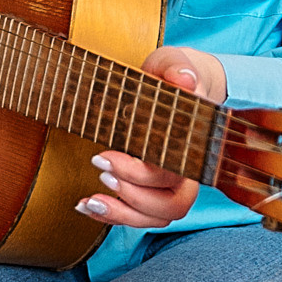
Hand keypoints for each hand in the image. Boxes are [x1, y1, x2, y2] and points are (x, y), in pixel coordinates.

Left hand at [80, 43, 226, 229]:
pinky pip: (142, 217)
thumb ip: (178, 68)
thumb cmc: (172, 75)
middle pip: (172, 205)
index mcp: (196, 144)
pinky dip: (114, 217)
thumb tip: (185, 79)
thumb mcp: (173, 63)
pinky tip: (86, 205)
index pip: (174, 173)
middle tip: (100, 171)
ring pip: (159, 217)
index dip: (140, 174)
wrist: (177, 84)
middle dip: (132, 196)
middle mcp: (191, 172)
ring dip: (122, 214)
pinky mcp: (157, 192)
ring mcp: (176, 186)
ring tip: (90, 200)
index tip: (105, 155)